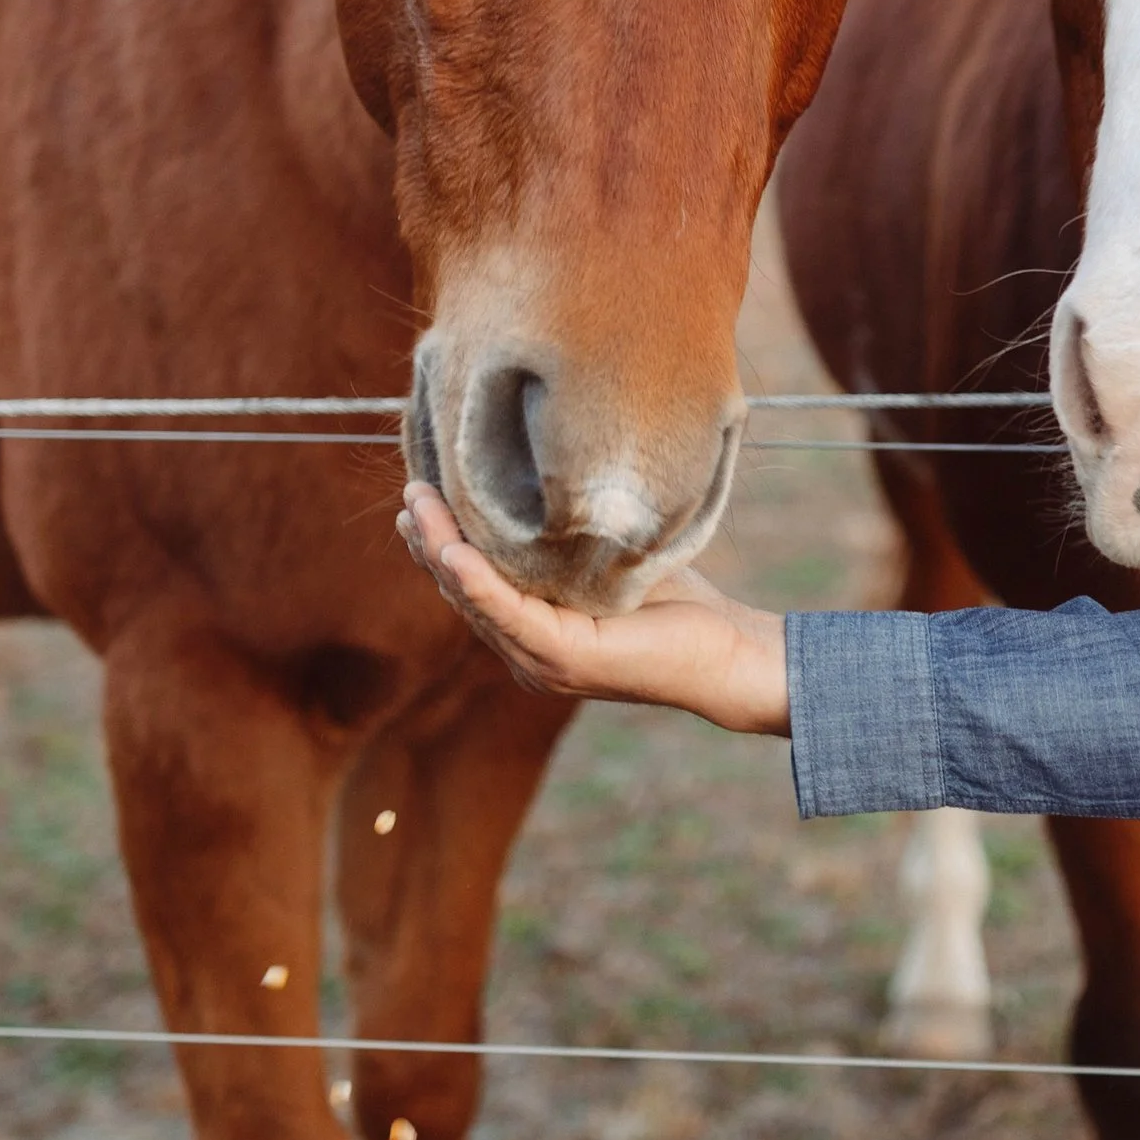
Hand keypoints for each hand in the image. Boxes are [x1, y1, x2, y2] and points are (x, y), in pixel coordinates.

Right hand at [396, 482, 790, 733]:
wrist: (728, 652)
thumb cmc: (680, 605)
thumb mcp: (611, 561)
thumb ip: (573, 539)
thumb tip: (549, 476)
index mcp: (535, 634)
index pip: (473, 585)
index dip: (442, 542)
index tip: (422, 495)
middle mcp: (527, 653)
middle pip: (461, 590)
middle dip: (430, 539)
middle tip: (410, 492)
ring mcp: (541, 662)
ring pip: (474, 599)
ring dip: (441, 550)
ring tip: (418, 506)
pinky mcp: (563, 660)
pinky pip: (507, 613)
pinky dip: (477, 581)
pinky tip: (454, 550)